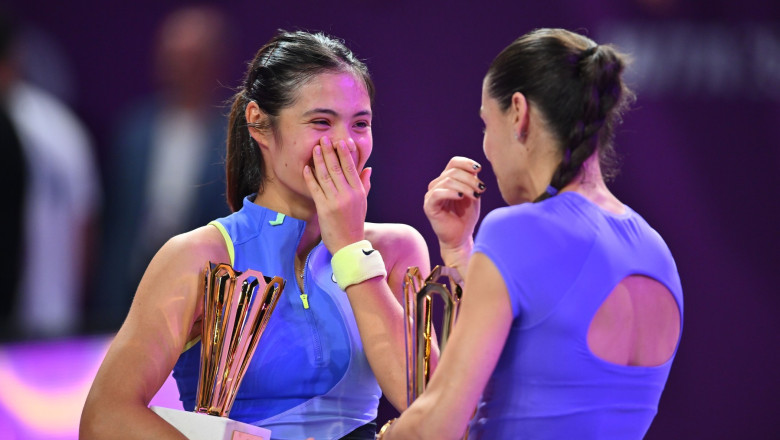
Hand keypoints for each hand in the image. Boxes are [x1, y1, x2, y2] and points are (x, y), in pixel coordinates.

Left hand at [303, 136, 370, 252]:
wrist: (348, 245)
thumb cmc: (355, 223)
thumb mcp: (363, 203)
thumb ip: (365, 185)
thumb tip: (368, 168)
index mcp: (359, 192)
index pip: (351, 168)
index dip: (345, 153)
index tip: (341, 141)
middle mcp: (348, 194)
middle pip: (337, 168)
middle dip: (330, 152)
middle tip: (324, 138)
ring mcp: (335, 201)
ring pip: (325, 176)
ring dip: (319, 160)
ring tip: (315, 148)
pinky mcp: (323, 208)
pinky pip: (315, 189)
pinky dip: (310, 177)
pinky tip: (306, 168)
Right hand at [423, 157, 483, 268]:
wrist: (460, 238)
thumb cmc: (466, 217)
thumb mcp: (473, 195)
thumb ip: (472, 181)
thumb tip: (475, 169)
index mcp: (447, 180)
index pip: (453, 163)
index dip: (466, 163)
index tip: (479, 169)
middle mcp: (437, 185)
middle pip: (453, 171)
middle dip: (470, 179)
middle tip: (481, 189)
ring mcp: (431, 195)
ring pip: (447, 181)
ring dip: (464, 186)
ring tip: (475, 195)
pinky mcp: (429, 206)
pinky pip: (437, 193)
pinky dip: (451, 193)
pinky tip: (461, 197)